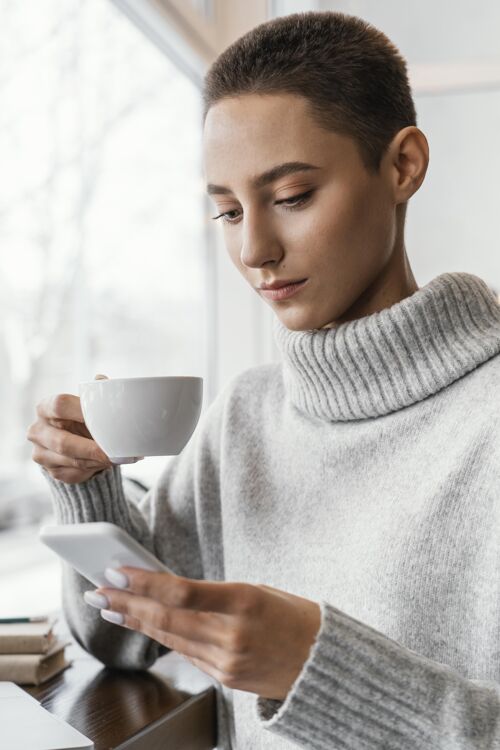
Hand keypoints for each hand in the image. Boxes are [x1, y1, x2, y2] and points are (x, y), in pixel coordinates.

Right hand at [26, 373, 114, 483]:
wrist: (78, 444)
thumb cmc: (84, 419)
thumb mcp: (89, 404)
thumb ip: (96, 392)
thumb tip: (102, 381)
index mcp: (45, 407)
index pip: (60, 405)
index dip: (81, 411)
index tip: (102, 418)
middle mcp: (37, 430)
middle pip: (63, 442)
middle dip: (90, 449)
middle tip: (112, 452)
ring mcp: (41, 453)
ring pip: (71, 461)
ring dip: (95, 461)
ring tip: (115, 458)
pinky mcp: (51, 471)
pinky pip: (75, 473)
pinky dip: (93, 469)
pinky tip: (104, 464)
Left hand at [89, 568, 321, 700]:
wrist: (323, 661)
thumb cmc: (294, 615)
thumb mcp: (258, 591)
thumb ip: (214, 594)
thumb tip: (169, 589)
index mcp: (244, 601)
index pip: (182, 592)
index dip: (145, 583)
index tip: (118, 572)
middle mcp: (232, 635)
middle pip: (166, 618)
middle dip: (127, 603)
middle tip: (99, 590)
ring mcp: (226, 661)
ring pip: (170, 637)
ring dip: (137, 621)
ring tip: (111, 607)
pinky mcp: (225, 678)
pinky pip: (186, 653)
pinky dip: (163, 636)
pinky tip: (143, 625)